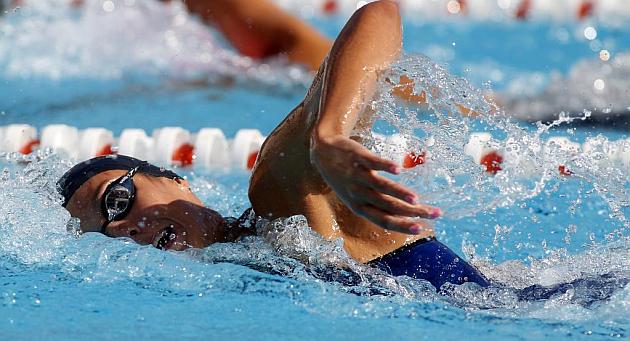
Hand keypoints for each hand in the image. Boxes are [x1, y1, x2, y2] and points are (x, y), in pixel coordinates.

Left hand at [310, 133, 440, 233]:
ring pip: (381, 187)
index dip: (402, 225)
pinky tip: (399, 170)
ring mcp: (358, 176)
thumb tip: (403, 212)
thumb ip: (377, 204)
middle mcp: (358, 194)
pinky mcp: (358, 158)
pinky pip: (373, 163)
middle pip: (388, 206)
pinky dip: (386, 166)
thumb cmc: (345, 177)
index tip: (421, 229)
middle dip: (412, 212)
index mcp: (359, 206)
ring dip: (399, 194)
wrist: (323, 152)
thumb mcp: (355, 196)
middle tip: (434, 213)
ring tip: (416, 199)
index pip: (383, 220)